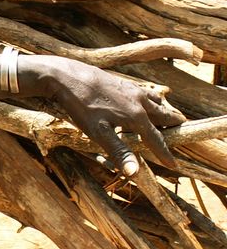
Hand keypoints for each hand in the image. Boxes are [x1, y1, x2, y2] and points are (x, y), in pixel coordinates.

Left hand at [43, 58, 185, 175]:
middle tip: (183, 127)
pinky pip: (141, 91)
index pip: (156, 139)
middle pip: (162, 114)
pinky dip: (149, 97)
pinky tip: (141, 97)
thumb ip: (118, 151)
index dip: (164, 153)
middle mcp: (138, 101)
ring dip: (162, 107)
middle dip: (172, 123)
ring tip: (168, 112)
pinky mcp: (119, 81)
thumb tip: (135, 172)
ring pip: (153, 99)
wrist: (66, 76)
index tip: (173, 165)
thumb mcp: (98, 132)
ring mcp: (129, 88)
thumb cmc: (80, 105)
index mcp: (136, 116)